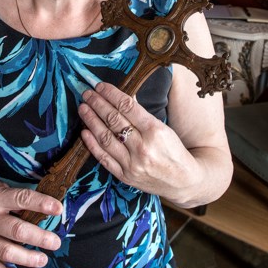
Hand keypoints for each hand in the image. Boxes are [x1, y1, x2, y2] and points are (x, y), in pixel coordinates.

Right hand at [0, 178, 62, 267]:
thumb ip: (18, 198)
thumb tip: (44, 210)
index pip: (22, 199)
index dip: (41, 204)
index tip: (58, 209)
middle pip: (16, 230)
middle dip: (39, 238)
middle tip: (55, 242)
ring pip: (6, 251)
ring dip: (27, 258)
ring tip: (42, 260)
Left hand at [78, 82, 201, 197]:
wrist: (184, 182)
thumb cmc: (173, 151)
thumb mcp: (163, 128)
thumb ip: (142, 115)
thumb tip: (121, 97)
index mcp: (155, 131)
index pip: (127, 107)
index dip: (111, 94)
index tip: (100, 86)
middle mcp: (143, 147)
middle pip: (114, 120)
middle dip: (97, 104)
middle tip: (87, 93)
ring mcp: (132, 164)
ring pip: (105, 138)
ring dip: (91, 120)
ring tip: (83, 108)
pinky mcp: (126, 177)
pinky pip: (104, 158)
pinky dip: (92, 144)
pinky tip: (85, 132)